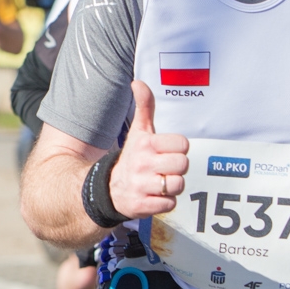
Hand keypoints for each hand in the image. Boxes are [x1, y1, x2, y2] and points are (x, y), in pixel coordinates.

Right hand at [107, 81, 189, 218]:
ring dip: (172, 186)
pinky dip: (165, 203)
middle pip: (183, 164)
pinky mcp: (143, 205)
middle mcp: (143, 164)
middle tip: (164, 169)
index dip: (177, 149)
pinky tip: (154, 196)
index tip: (166, 152)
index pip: (182, 144)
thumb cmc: (131, 159)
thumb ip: (144, 107)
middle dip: (176, 168)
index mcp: (145, 144)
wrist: (106, 189)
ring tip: (160, 183)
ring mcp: (142, 186)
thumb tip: (138, 82)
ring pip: (178, 185)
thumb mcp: (138, 133)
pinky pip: (170, 204)